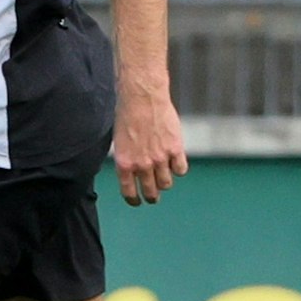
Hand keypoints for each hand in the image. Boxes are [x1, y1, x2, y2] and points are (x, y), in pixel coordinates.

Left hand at [114, 88, 186, 205]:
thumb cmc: (127, 116)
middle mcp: (142, 165)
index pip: (129, 193)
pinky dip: (178, 169)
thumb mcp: (120, 142)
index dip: (134, 200)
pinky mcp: (175, 149)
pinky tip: (175, 162)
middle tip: (153, 196)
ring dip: (165, 182)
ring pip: (167, 184)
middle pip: (151, 192)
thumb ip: (127, 159)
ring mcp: (160, 158)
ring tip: (163, 176)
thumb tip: (132, 174)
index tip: (138, 202)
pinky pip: (180, 170)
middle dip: (151, 196)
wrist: (142, 98)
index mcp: (124, 164)